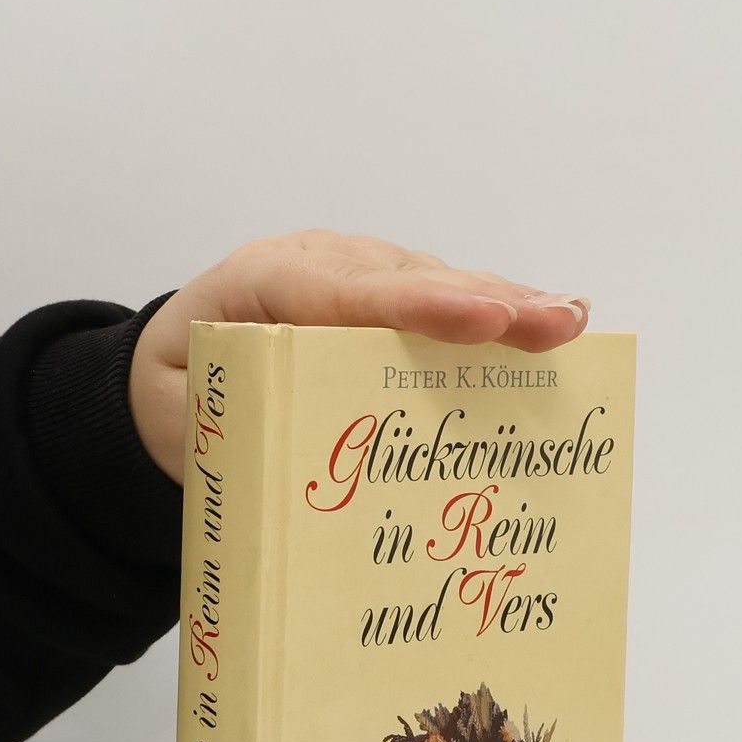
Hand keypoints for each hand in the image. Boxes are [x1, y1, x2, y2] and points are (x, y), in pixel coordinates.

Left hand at [127, 229, 590, 484]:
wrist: (171, 364)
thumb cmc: (182, 393)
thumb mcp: (182, 418)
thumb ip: (234, 430)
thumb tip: (304, 477)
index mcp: (259, 283)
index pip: (342, 291)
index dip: (417, 305)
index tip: (479, 317)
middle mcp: (320, 264)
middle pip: (408, 281)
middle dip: (484, 301)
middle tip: (553, 323)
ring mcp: (361, 272)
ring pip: (439, 282)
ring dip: (508, 304)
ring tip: (570, 324)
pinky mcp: (389, 292)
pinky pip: (447, 297)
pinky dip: (502, 311)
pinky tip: (556, 320)